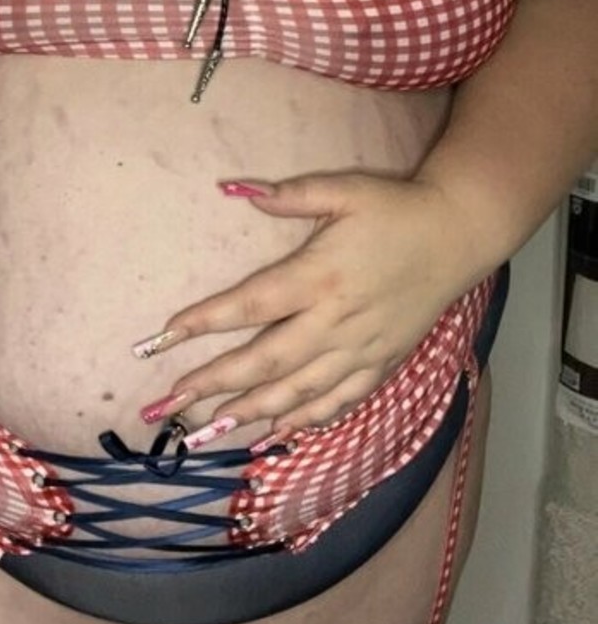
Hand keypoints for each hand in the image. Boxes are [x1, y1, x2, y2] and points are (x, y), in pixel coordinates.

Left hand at [137, 170, 485, 444]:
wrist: (458, 235)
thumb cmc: (395, 209)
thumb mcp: (343, 190)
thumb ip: (290, 195)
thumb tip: (234, 190)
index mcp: (318, 276)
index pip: (250, 305)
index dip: (205, 322)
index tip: (165, 336)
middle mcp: (334, 321)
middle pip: (264, 361)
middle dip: (214, 382)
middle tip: (171, 401)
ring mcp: (359, 349)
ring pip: (297, 392)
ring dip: (250, 411)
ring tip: (209, 427)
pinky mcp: (381, 364)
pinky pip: (337, 402)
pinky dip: (304, 421)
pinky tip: (274, 433)